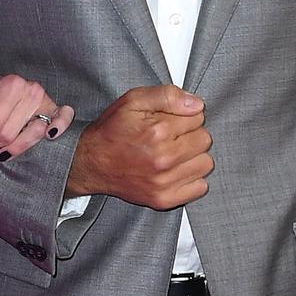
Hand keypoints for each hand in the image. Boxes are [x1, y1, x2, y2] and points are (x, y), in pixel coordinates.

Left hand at [0, 69, 76, 160]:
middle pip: (10, 133)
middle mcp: (31, 91)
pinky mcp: (54, 110)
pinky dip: (60, 126)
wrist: (1, 88)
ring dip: (13, 148)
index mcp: (11, 85)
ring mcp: (45, 100)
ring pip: (32, 134)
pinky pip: (64, 117)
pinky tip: (50, 135)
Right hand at [64, 85, 212, 208]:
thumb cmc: (111, 131)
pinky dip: (192, 179)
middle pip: (204, 140)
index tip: (170, 121)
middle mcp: (163, 158)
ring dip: (193, 157)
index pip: (198, 117)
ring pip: (205, 163)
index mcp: (158, 131)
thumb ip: (167, 95)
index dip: (185, 115)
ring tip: (173, 154)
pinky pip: (199, 187)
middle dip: (191, 135)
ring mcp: (164, 182)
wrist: (90, 163)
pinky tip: (176, 171)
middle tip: (171, 138)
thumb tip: (196, 105)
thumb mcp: (134, 100)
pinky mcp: (163, 199)